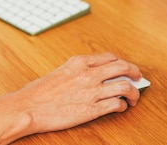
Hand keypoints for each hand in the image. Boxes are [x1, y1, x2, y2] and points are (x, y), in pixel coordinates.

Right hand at [12, 52, 142, 133]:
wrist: (28, 107)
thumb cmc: (38, 92)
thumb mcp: (60, 71)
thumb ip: (77, 70)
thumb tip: (92, 74)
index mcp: (79, 62)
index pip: (110, 57)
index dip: (122, 62)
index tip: (125, 68)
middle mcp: (88, 74)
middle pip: (122, 67)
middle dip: (135, 72)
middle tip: (138, 78)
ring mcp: (91, 91)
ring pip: (124, 86)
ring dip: (133, 92)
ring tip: (133, 98)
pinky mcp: (91, 109)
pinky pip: (116, 104)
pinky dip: (122, 106)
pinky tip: (121, 108)